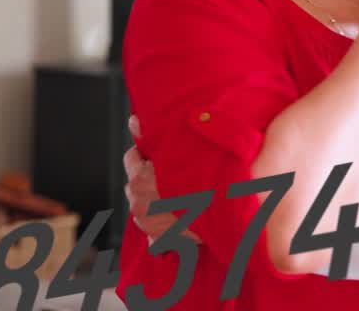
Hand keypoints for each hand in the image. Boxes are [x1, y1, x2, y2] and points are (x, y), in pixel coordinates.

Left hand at [123, 115, 199, 244]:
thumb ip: (153, 136)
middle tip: (176, 171)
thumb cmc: (208, 186)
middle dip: (152, 175)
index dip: (148, 152)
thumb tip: (134, 119)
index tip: (163, 152)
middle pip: (137, 181)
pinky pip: (156, 226)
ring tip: (182, 193)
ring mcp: (148, 223)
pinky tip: (181, 212)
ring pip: (146, 203)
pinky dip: (164, 219)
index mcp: (140, 180)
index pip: (132, 157)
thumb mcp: (182, 151)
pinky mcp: (160, 239)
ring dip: (158, 197)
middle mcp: (139, 203)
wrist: (226, 220)